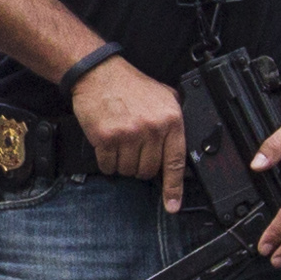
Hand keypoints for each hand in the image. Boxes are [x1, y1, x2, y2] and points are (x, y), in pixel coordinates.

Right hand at [71, 58, 187, 211]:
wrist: (99, 74)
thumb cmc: (130, 86)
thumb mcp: (163, 96)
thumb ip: (173, 120)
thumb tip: (181, 148)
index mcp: (171, 120)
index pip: (175, 162)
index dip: (173, 188)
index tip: (172, 206)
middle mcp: (152, 129)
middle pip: (148, 170)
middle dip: (140, 165)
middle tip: (134, 148)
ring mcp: (129, 134)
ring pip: (128, 170)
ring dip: (122, 163)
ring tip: (120, 142)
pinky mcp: (106, 138)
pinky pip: (108, 166)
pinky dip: (106, 161)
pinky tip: (107, 144)